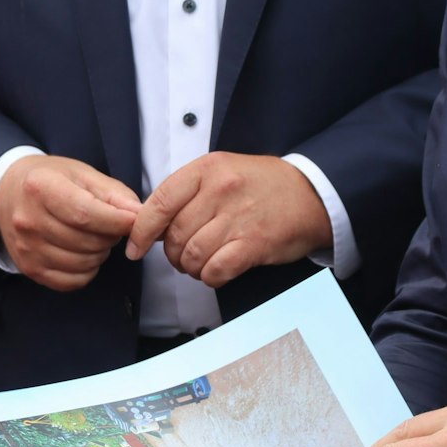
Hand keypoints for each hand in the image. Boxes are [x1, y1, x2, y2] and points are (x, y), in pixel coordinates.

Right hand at [0, 155, 139, 290]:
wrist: (7, 193)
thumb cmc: (50, 180)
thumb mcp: (82, 174)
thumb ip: (114, 193)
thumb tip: (139, 215)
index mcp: (41, 188)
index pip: (86, 214)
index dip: (117, 221)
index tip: (134, 220)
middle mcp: (28, 220)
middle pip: (87, 241)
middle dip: (111, 236)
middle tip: (110, 225)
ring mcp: (26, 248)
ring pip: (83, 263)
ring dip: (100, 253)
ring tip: (95, 236)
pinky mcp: (29, 268)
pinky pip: (72, 281)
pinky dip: (87, 270)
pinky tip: (84, 253)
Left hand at [125, 153, 329, 286]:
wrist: (311, 194)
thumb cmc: (262, 185)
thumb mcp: (222, 171)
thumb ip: (188, 193)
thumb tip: (152, 226)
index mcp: (207, 169)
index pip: (159, 202)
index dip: (142, 231)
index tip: (135, 248)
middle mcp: (220, 190)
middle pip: (175, 235)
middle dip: (173, 254)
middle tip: (184, 256)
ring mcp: (238, 217)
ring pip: (193, 256)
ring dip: (192, 268)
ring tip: (203, 263)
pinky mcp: (255, 243)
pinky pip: (216, 270)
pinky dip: (210, 277)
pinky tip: (217, 271)